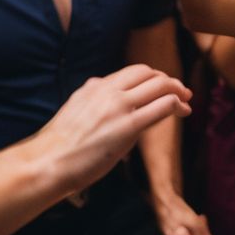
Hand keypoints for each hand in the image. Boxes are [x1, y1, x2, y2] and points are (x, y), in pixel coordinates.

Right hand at [34, 65, 190, 196]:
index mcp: (93, 87)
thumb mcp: (75, 112)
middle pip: (146, 72)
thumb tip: (107, 106)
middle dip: (167, 79)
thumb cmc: (59, 148)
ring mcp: (118, 105)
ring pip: (159, 84)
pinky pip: (162, 105)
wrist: (47, 162)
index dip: (151, 78)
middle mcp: (107, 90)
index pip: (130, 73)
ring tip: (187, 100)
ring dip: (177, 89)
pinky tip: (183, 111)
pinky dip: (177, 104)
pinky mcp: (129, 125)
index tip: (161, 87)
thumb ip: (93, 103)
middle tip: (180, 90)